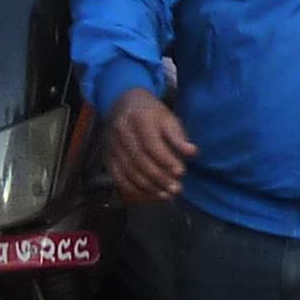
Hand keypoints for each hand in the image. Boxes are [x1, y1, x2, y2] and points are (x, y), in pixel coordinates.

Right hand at [101, 89, 194, 204]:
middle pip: (140, 160)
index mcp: (138, 117)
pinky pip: (119, 178)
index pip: (151, 143)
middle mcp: (121, 130)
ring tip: (166, 194)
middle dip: (160, 178)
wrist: (123, 104)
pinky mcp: (107, 156)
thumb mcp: (167, 117)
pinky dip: (134, 190)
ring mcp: (112, 144)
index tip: (181, 172)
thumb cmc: (150, 113)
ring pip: (129, 171)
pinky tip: (149, 194)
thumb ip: (178, 136)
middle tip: (176, 189)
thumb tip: (192, 152)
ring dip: (149, 187)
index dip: (166, 160)